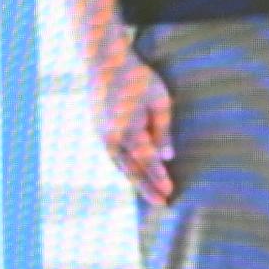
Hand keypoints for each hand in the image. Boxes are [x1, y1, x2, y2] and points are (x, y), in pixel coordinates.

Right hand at [93, 36, 175, 203]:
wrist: (104, 64)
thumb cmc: (137, 79)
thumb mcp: (159, 102)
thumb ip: (163, 131)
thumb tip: (168, 157)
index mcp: (128, 130)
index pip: (148, 161)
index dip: (159, 178)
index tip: (170, 193)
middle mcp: (111, 138)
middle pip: (132, 169)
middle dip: (147, 187)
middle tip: (162, 204)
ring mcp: (102, 136)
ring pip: (120, 165)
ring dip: (135, 180)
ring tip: (150, 194)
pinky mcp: (98, 131)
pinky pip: (114, 156)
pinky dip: (125, 167)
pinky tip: (135, 174)